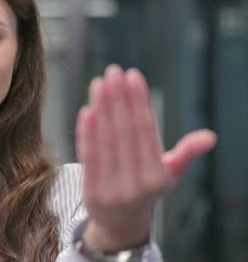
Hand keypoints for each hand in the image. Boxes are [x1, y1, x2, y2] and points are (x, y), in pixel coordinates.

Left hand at [76, 64, 216, 252]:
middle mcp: (136, 186)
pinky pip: (88, 157)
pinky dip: (86, 133)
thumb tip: (209, 137)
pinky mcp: (91, 193)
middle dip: (118, 99)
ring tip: (98, 83)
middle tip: (113, 71)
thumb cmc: (146, 189)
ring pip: (105, 141)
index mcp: (158, 179)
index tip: (133, 76)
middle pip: (124, 133)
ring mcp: (111, 190)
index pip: (146, 131)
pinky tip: (86, 110)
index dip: (138, 102)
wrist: (120, 224)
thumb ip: (185, 154)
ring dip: (100, 108)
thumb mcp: (169, 175)